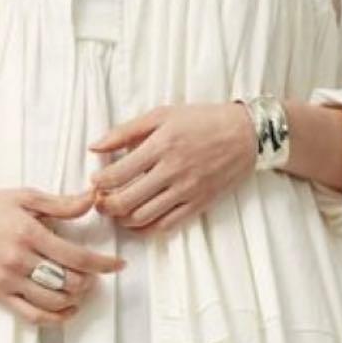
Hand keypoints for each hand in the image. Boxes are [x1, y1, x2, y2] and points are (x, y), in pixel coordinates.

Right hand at [0, 185, 126, 326]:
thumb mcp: (23, 197)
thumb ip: (60, 204)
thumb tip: (92, 199)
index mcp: (28, 232)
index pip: (76, 255)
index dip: (103, 263)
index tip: (118, 264)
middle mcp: (19, 260)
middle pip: (68, 281)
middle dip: (89, 280)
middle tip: (96, 273)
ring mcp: (7, 281)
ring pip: (53, 301)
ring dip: (75, 298)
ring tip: (81, 288)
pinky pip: (32, 316)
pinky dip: (55, 318)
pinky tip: (67, 310)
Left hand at [87, 102, 256, 234]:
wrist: (246, 135)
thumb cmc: (202, 120)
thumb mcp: (162, 115)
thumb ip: (126, 131)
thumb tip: (95, 147)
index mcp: (160, 146)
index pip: (118, 173)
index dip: (100, 182)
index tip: (95, 181)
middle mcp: (172, 171)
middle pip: (126, 200)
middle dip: (105, 205)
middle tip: (99, 201)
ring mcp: (186, 191)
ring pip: (143, 217)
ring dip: (123, 219)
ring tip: (117, 210)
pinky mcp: (199, 204)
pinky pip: (167, 225)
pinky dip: (147, 228)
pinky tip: (139, 220)